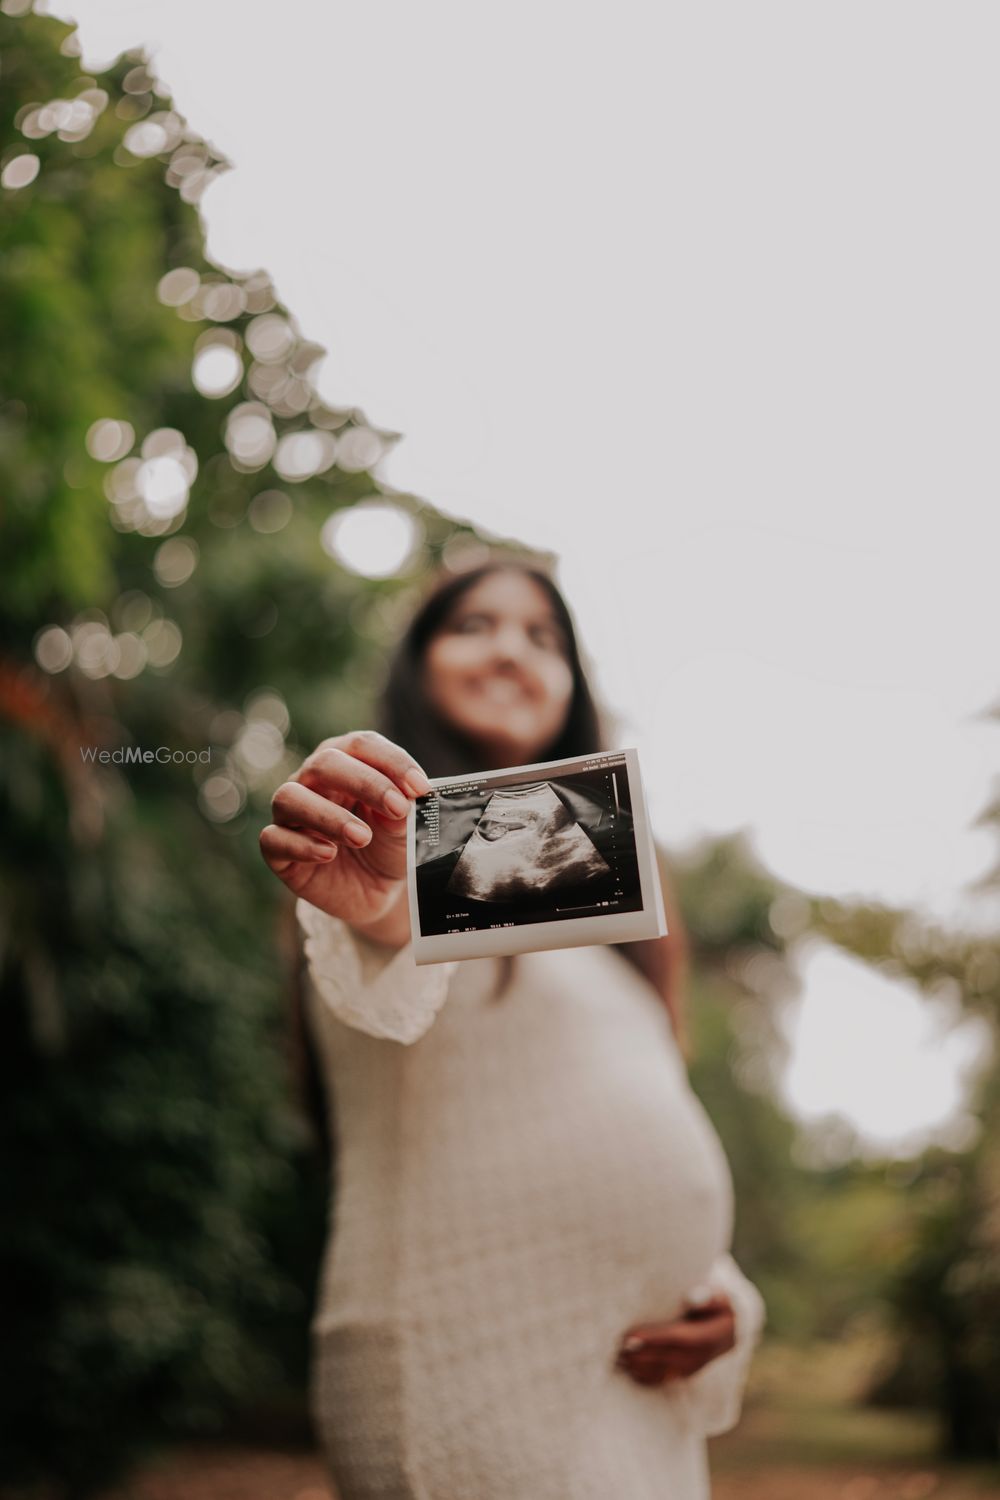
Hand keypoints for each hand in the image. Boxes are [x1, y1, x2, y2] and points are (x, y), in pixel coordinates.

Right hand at [260, 730, 431, 933]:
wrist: (376, 891)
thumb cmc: (388, 845)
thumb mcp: (404, 829)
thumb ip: (401, 813)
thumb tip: (401, 802)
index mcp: (347, 761)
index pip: (361, 745)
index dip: (392, 762)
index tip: (420, 788)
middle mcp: (312, 780)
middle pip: (324, 763)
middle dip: (365, 782)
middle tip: (397, 809)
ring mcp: (290, 814)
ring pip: (289, 797)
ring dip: (328, 815)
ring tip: (362, 837)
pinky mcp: (277, 849)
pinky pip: (273, 838)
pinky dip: (302, 845)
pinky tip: (328, 853)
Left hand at [615, 1292, 735, 1386]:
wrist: (730, 1330)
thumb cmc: (720, 1306)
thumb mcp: (721, 1298)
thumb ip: (710, 1297)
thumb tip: (694, 1297)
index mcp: (710, 1337)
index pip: (680, 1339)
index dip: (655, 1339)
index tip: (631, 1337)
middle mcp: (700, 1357)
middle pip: (667, 1357)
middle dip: (639, 1354)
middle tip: (614, 1347)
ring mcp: (691, 1368)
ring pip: (662, 1371)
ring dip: (638, 1366)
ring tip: (615, 1357)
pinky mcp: (683, 1374)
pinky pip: (662, 1378)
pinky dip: (644, 1375)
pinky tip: (626, 1368)